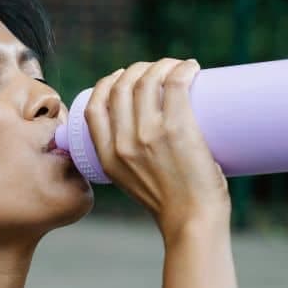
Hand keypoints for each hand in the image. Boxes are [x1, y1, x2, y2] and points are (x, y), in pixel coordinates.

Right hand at [83, 59, 228, 239]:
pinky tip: (191, 67)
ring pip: (148, 80)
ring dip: (163, 65)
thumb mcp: (134, 184)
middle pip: (122, 86)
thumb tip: (151, 140)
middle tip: (159, 72)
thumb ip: (133, 162)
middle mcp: (123, 143)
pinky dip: (183, 69)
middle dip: (138, 70)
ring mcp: (149, 134)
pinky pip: (176, 83)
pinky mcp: (177, 128)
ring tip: (179, 69)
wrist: (192, 223)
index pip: (94, 107)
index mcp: (107, 158)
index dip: (107, 84)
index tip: (123, 78)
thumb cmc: (171, 206)